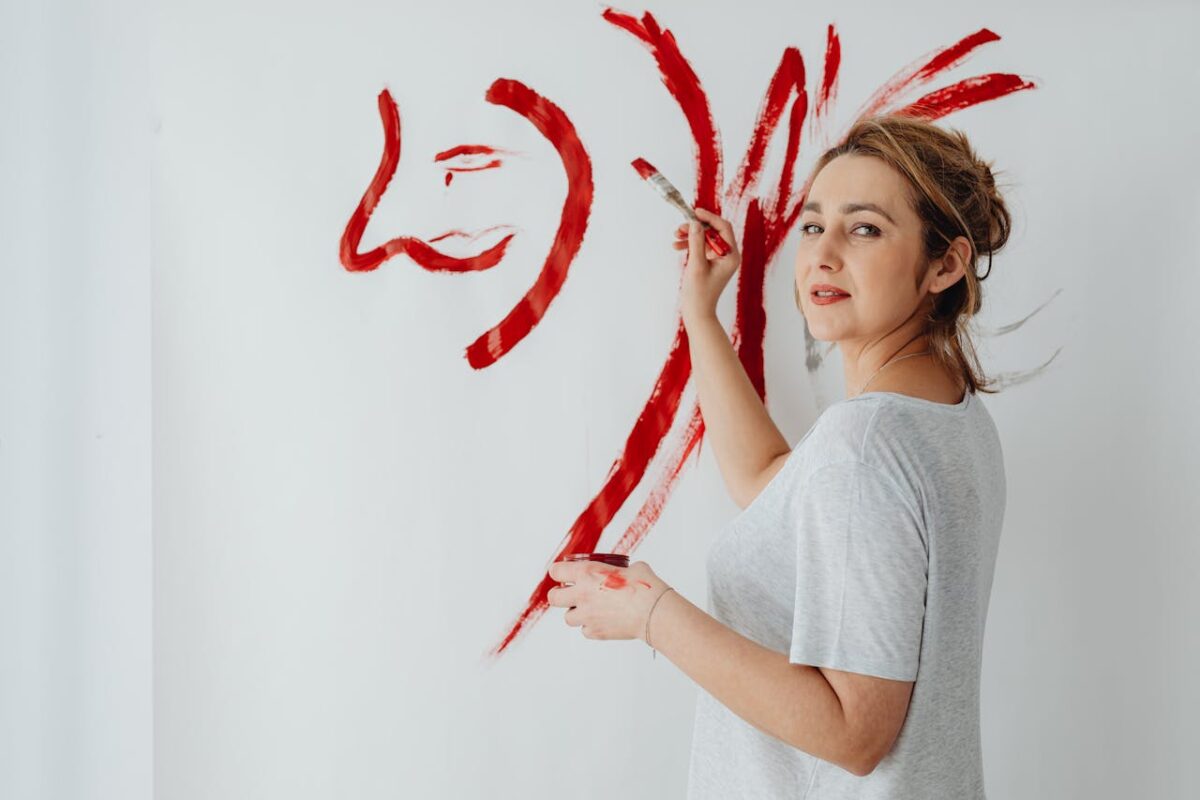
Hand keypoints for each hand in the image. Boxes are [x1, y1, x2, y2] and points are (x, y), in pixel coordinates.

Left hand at [547, 559, 671, 640]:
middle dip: (559, 595)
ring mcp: (587, 615)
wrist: (654, 613)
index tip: (563, 574)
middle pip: (553, 597)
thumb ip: (620, 570)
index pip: (556, 571)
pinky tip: (601, 621)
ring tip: (589, 609)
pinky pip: (585, 631)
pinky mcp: (596, 632)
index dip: (559, 572)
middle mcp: (582, 594)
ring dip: (576, 613)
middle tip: (568, 594)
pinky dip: (590, 627)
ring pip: (568, 618)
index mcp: (587, 573)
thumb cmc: (645, 589)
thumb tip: (624, 572)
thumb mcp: (632, 568)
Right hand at [672, 206, 739, 322]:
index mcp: (731, 256)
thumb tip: (695, 223)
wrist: (697, 313)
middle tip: (679, 228)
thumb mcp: (696, 265)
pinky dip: (690, 245)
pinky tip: (677, 246)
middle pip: (713, 231)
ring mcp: (719, 259)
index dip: (709, 218)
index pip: (723, 228)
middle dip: (696, 228)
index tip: (694, 212)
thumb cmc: (699, 293)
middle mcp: (728, 255)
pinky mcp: (711, 263)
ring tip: (675, 237)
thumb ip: (696, 242)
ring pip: (705, 238)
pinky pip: (701, 247)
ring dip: (690, 235)